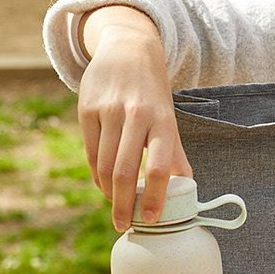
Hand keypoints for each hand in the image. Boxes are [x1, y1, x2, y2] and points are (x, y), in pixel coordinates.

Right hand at [77, 6, 191, 230]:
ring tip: (115, 207)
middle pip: (124, 171)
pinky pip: (90, 152)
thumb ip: (175, 153)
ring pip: (103, 165)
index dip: (154, 196)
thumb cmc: (153, 93)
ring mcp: (108, 111)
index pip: (160, 166)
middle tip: (123, 225)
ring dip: (108, 193)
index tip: (151, 219)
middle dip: (123, 205)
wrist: (128, 48)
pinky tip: (103, 186)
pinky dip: (95, 175)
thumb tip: (188, 191)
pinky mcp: (86, 109)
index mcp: (163, 120)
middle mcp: (135, 114)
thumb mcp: (169, 117)